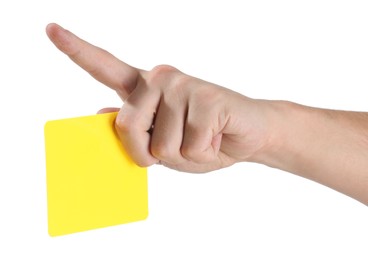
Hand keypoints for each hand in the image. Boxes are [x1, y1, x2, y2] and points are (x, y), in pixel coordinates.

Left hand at [46, 23, 273, 172]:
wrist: (248, 137)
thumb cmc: (204, 140)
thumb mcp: (163, 144)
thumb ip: (134, 129)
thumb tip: (100, 112)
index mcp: (146, 89)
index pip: (106, 67)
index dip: (76, 50)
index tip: (50, 29)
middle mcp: (160, 79)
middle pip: (126, 127)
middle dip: (148, 154)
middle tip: (176, 148)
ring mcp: (183, 85)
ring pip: (162, 145)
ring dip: (183, 156)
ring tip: (202, 139)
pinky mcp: (207, 97)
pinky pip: (191, 147)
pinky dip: (204, 155)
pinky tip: (217, 137)